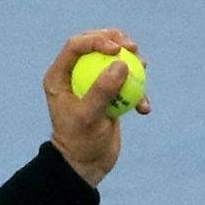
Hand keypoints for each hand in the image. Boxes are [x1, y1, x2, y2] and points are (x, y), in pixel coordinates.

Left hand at [42, 29, 152, 186]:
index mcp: (59, 76)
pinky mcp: (109, 94)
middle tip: (133, 47)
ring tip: (144, 69)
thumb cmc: (80, 141)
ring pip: (114, 60)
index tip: (118, 49)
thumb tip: (121, 63)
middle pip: (95, 45)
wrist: (87, 164)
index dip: (97, 40)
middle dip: (116, 41)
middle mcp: (74, 75)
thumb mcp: (89, 117)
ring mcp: (92, 83)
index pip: (76, 46)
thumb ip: (102, 90)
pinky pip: (126, 82)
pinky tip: (144, 109)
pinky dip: (139, 91)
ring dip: (132, 62)